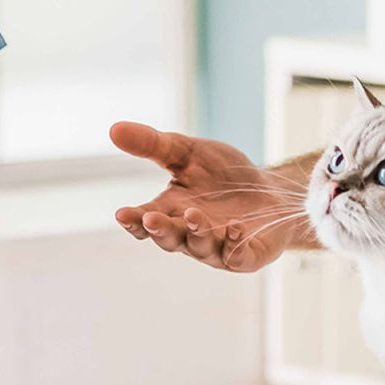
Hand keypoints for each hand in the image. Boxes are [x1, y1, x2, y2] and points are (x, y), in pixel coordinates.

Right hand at [110, 121, 310, 271]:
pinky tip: (235, 228)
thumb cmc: (224, 175)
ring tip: (194, 214)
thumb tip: (113, 129)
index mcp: (170, 212)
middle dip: (160, 230)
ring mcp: (217, 248)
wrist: (271, 190)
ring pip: (200, 247)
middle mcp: (189, 235)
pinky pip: (237, 255)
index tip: (122, 213)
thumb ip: (153, 145)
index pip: (144, 221)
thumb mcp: (188, 152)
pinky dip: (234, 245)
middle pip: (169, 238)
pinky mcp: (245, 256)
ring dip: (196, 233)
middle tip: (151, 218)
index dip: (133, 220)